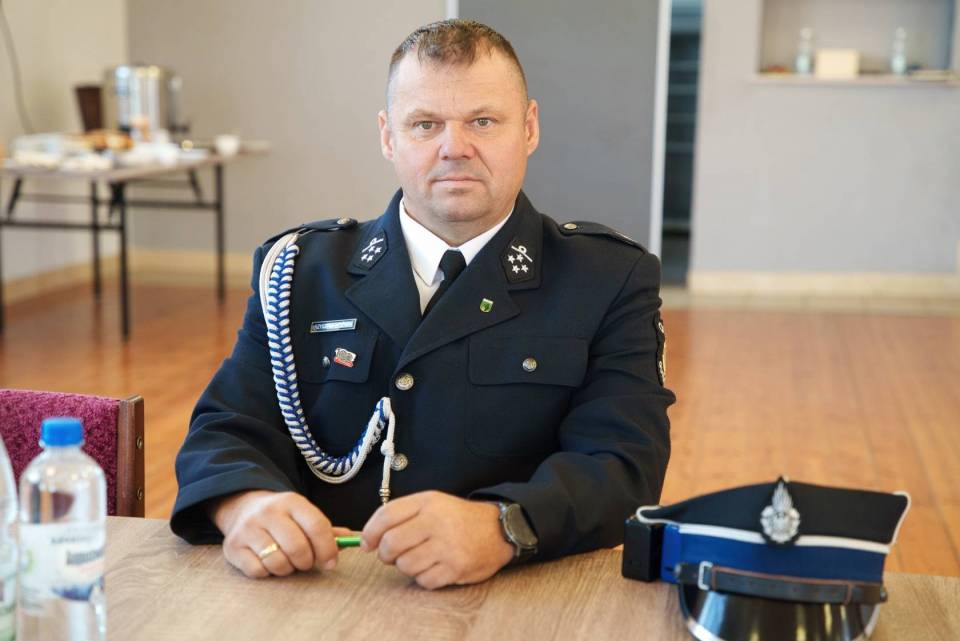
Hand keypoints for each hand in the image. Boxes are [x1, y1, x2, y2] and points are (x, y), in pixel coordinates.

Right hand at [209, 490, 351, 578]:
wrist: (242, 507)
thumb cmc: (282, 517)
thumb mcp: (303, 515)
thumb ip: (325, 529)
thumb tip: (351, 540)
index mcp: (291, 502)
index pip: (317, 525)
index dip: (328, 548)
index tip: (331, 562)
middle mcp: (268, 512)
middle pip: (297, 548)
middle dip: (307, 562)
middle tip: (306, 562)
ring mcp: (248, 528)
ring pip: (277, 562)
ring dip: (287, 569)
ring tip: (286, 561)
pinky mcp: (232, 546)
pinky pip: (257, 570)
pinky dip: (267, 572)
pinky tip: (267, 562)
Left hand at [360, 491, 514, 589]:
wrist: (498, 530)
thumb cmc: (458, 518)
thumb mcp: (432, 504)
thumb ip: (401, 515)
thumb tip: (368, 539)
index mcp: (428, 502)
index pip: (386, 515)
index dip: (370, 532)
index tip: (367, 543)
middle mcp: (437, 522)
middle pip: (392, 544)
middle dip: (386, 554)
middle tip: (393, 554)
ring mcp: (448, 546)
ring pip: (405, 565)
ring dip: (407, 566)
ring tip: (420, 558)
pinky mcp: (456, 568)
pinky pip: (424, 580)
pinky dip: (424, 577)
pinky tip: (434, 567)